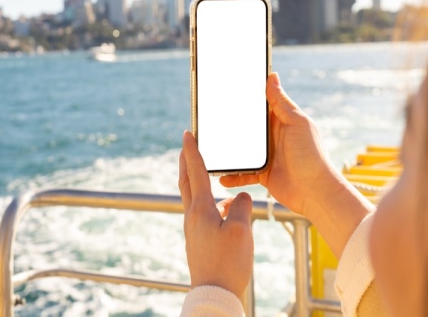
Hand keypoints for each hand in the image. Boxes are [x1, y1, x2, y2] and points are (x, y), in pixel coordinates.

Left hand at [179, 130, 252, 298]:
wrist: (214, 294)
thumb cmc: (227, 263)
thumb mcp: (240, 231)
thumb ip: (241, 207)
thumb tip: (240, 197)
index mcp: (200, 208)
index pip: (195, 170)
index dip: (192, 150)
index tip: (187, 133)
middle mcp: (192, 215)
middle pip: (186, 181)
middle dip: (187, 161)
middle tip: (188, 145)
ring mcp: (193, 228)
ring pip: (194, 197)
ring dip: (199, 181)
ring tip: (210, 173)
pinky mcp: (198, 240)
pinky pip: (202, 212)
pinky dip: (210, 201)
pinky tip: (224, 208)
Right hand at [220, 72, 372, 257]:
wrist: (315, 192)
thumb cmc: (311, 155)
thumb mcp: (296, 123)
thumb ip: (282, 102)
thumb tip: (272, 76)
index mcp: (280, 120)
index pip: (259, 105)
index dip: (245, 97)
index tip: (226, 88)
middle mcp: (271, 136)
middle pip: (245, 127)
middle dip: (229, 123)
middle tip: (209, 118)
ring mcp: (266, 155)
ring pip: (240, 149)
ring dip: (227, 149)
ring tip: (210, 147)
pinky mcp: (261, 173)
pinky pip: (242, 172)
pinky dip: (232, 174)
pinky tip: (220, 175)